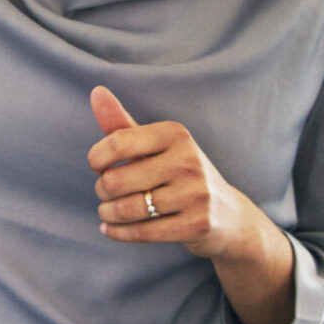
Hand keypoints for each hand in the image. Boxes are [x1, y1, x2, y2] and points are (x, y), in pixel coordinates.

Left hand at [87, 85, 271, 259]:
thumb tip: (96, 91)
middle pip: (117, 180)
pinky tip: (110, 228)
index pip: (118, 142)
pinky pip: (141, 232)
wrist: (227, 215)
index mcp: (175, 134)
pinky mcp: (196, 225)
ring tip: (108, 211)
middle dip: (102, 190)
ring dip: (107, 213)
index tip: (98, 166)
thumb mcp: (155, 146)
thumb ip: (122, 124)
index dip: (97, 158)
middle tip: (106, 193)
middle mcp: (188, 160)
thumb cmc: (179, 174)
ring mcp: (195, 194)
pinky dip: (118, 232)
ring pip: (127, 209)